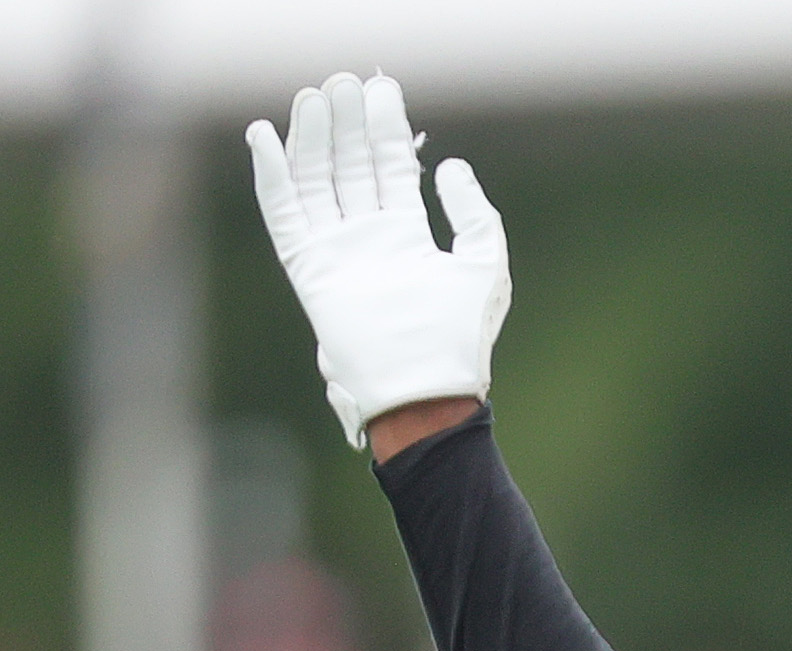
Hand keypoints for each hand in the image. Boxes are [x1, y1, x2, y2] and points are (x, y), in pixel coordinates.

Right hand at [247, 74, 508, 451]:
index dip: (386, 129)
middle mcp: (368, 239)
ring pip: (316, 180)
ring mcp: (336, 251)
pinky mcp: (309, 268)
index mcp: (407, 237)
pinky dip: (272, 174)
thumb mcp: (485, 266)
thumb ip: (475, 215)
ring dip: (312, 138)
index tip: (382, 89)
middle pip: (351, 167)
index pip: (391, 169)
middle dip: (348, 124)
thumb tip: (452, 166)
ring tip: (314, 96)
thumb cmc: (459, 338)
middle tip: (344, 82)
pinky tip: (265, 136)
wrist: (425, 387)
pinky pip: (284, 212)